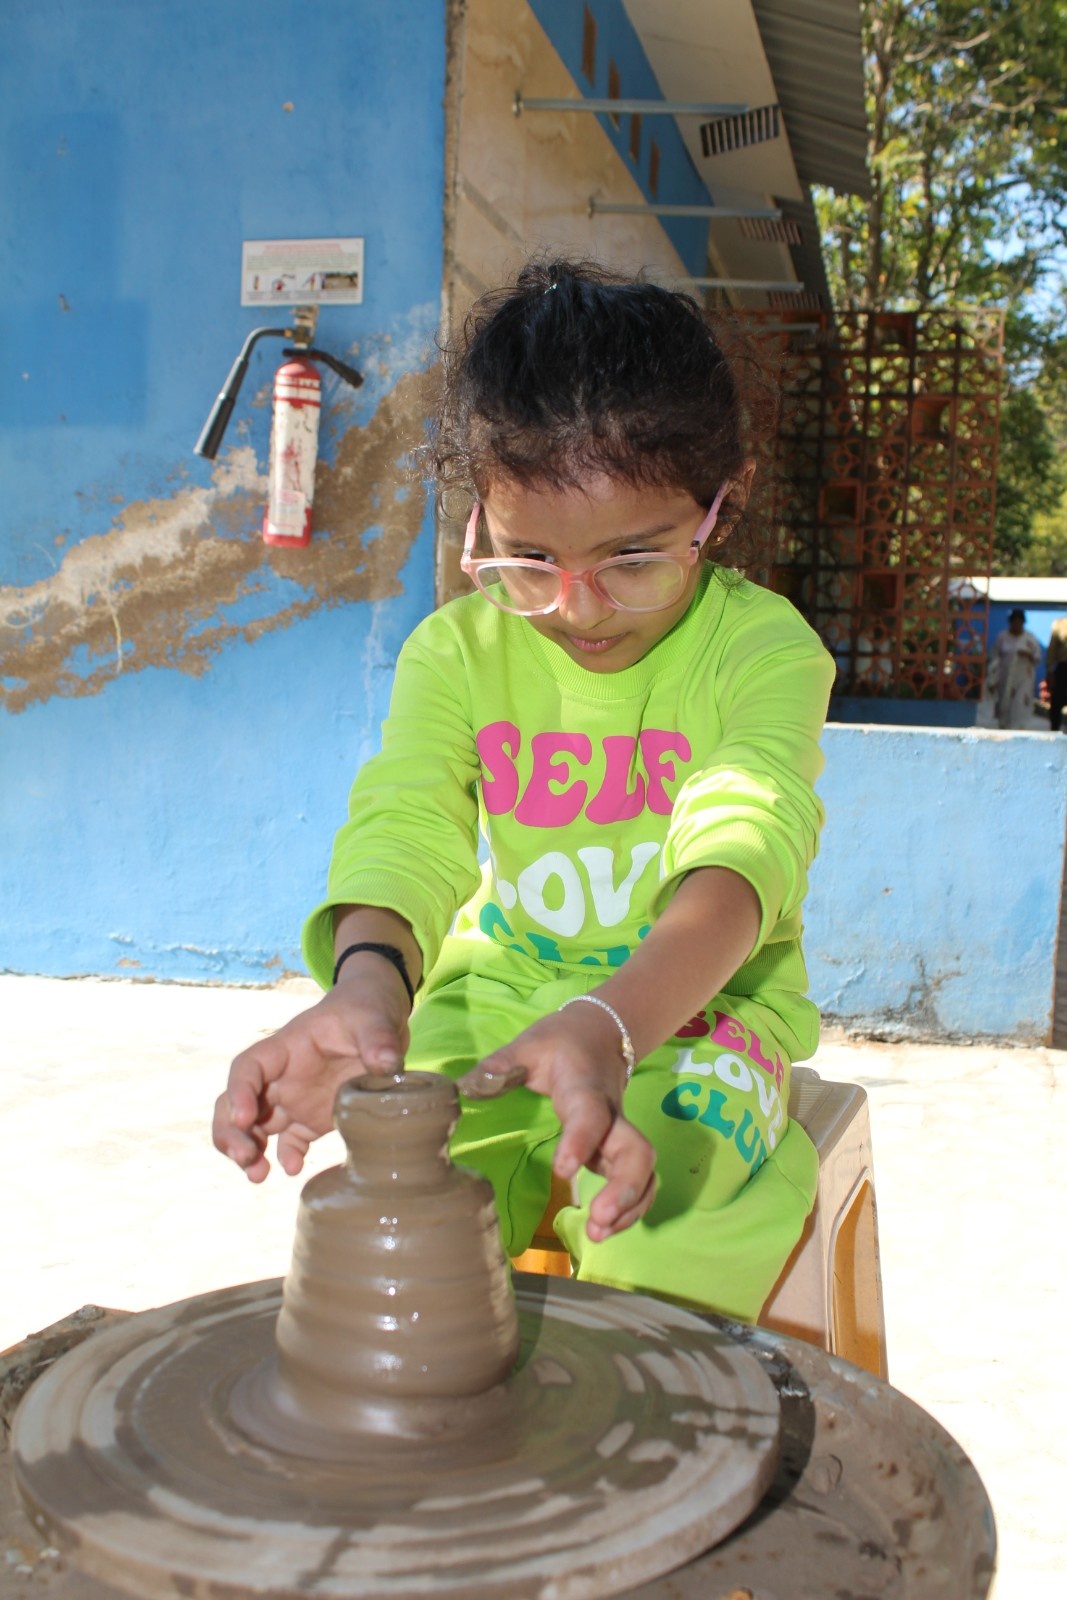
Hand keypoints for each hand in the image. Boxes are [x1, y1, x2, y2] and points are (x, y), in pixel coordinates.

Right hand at [213, 967, 410, 1181]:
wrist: (382, 1020)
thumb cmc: (367, 1009)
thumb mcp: (374, 1017)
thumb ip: (377, 1039)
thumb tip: (387, 1065)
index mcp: (287, 1047)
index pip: (248, 1067)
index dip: (239, 1091)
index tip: (244, 1117)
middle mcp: (282, 1076)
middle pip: (237, 1102)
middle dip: (231, 1131)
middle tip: (245, 1158)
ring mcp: (295, 1099)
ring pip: (255, 1127)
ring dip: (249, 1150)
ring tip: (258, 1176)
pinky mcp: (313, 1118)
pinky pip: (290, 1141)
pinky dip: (287, 1156)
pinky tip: (293, 1169)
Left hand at [458, 1005, 655, 1242]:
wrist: (600, 1032)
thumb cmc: (560, 1041)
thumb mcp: (528, 1044)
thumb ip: (500, 1066)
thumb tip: (464, 1088)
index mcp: (585, 1089)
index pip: (590, 1115)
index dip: (581, 1141)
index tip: (562, 1170)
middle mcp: (612, 1116)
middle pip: (637, 1152)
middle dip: (624, 1189)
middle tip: (597, 1219)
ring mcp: (619, 1134)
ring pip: (643, 1172)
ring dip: (629, 1206)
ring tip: (598, 1233)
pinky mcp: (618, 1150)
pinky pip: (638, 1180)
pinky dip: (630, 1208)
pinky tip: (605, 1228)